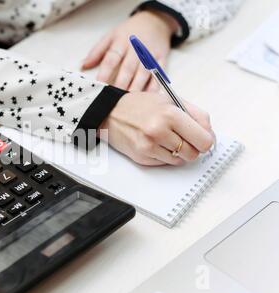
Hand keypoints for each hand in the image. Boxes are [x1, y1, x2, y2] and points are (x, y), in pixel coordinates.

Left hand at [82, 10, 177, 91]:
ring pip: (144, 73)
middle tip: (115, 98)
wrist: (154, 22)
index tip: (99, 84)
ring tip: (130, 101)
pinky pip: (158, 75)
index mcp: (121, 41)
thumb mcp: (111, 35)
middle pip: (128, 68)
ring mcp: (150, 54)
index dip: (105, 72)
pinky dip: (155, 87)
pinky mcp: (161, 60)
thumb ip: (97, 51)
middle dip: (122, 83)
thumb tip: (83, 65)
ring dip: (137, 87)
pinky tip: (149, 97)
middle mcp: (136, 48)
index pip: (112, 58)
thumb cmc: (128, 32)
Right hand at [99, 92, 213, 165]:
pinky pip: (165, 163)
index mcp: (170, 114)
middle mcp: (159, 131)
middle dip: (192, 147)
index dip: (206, 140)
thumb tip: (210, 135)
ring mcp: (149, 146)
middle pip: (193, 153)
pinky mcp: (142, 157)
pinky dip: (164, 155)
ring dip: (178, 152)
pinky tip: (155, 143)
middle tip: (183, 138)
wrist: (110, 113)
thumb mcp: (170, 101)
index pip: (204, 139)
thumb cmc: (140, 105)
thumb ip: (195, 115)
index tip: (202, 138)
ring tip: (167, 139)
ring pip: (180, 160)